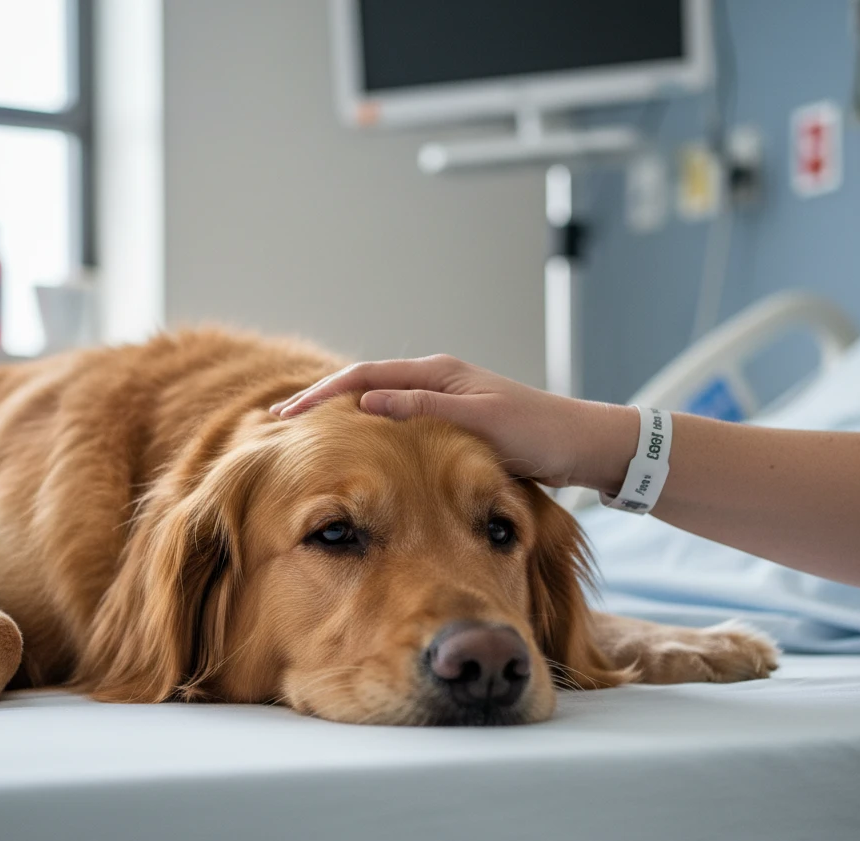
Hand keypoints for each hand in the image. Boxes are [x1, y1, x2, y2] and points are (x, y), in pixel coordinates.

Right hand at [271, 354, 636, 489]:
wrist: (580, 446)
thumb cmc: (537, 432)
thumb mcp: (479, 420)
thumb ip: (423, 409)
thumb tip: (366, 403)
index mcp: (438, 374)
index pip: (366, 378)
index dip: (323, 395)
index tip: (288, 414)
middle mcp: (435, 382)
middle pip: (364, 386)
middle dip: (321, 402)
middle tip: (279, 420)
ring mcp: (442, 402)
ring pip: (378, 404)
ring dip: (341, 416)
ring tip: (305, 433)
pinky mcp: (450, 424)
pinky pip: (397, 423)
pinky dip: (368, 431)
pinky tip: (355, 448)